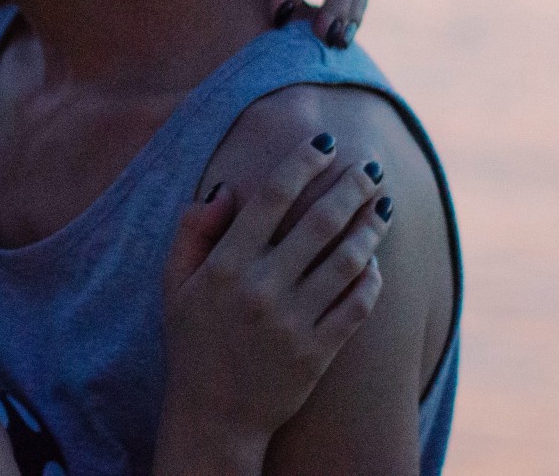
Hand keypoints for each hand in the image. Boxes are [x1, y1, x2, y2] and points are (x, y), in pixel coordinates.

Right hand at [153, 136, 391, 473]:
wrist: (213, 416)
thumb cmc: (192, 342)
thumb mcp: (175, 284)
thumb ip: (192, 230)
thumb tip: (226, 189)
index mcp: (226, 264)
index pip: (272, 197)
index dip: (303, 162)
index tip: (325, 142)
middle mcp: (261, 288)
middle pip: (319, 222)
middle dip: (351, 187)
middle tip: (371, 167)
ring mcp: (293, 322)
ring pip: (347, 261)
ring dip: (371, 228)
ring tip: (384, 207)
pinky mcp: (318, 353)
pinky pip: (356, 307)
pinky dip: (370, 280)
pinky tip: (373, 262)